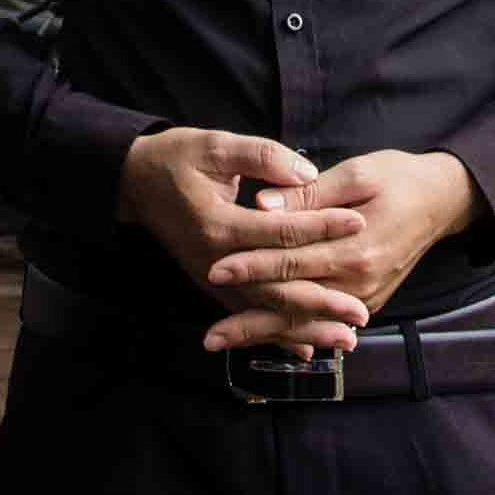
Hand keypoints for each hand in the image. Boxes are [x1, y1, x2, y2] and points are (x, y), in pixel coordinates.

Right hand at [120, 126, 364, 352]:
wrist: (133, 182)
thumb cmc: (175, 159)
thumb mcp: (215, 145)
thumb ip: (262, 157)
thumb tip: (307, 173)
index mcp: (218, 225)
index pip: (281, 233)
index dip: (322, 226)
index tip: (359, 223)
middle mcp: (215, 261)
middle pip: (276, 288)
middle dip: (321, 302)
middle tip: (360, 313)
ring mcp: (211, 279)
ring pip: (265, 311)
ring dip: (305, 328)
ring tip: (345, 339)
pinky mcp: (210, 285)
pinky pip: (248, 315)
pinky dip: (277, 334)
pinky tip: (305, 349)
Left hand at [203, 149, 478, 330]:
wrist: (442, 201)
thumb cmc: (397, 178)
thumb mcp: (356, 174)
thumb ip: (309, 193)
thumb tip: (262, 204)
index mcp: (356, 247)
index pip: (292, 262)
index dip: (252, 267)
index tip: (214, 270)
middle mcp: (360, 282)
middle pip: (294, 305)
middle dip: (248, 321)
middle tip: (208, 336)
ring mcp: (365, 297)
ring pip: (304, 321)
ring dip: (262, 334)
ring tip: (221, 342)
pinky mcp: (366, 302)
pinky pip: (321, 322)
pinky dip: (290, 334)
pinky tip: (259, 340)